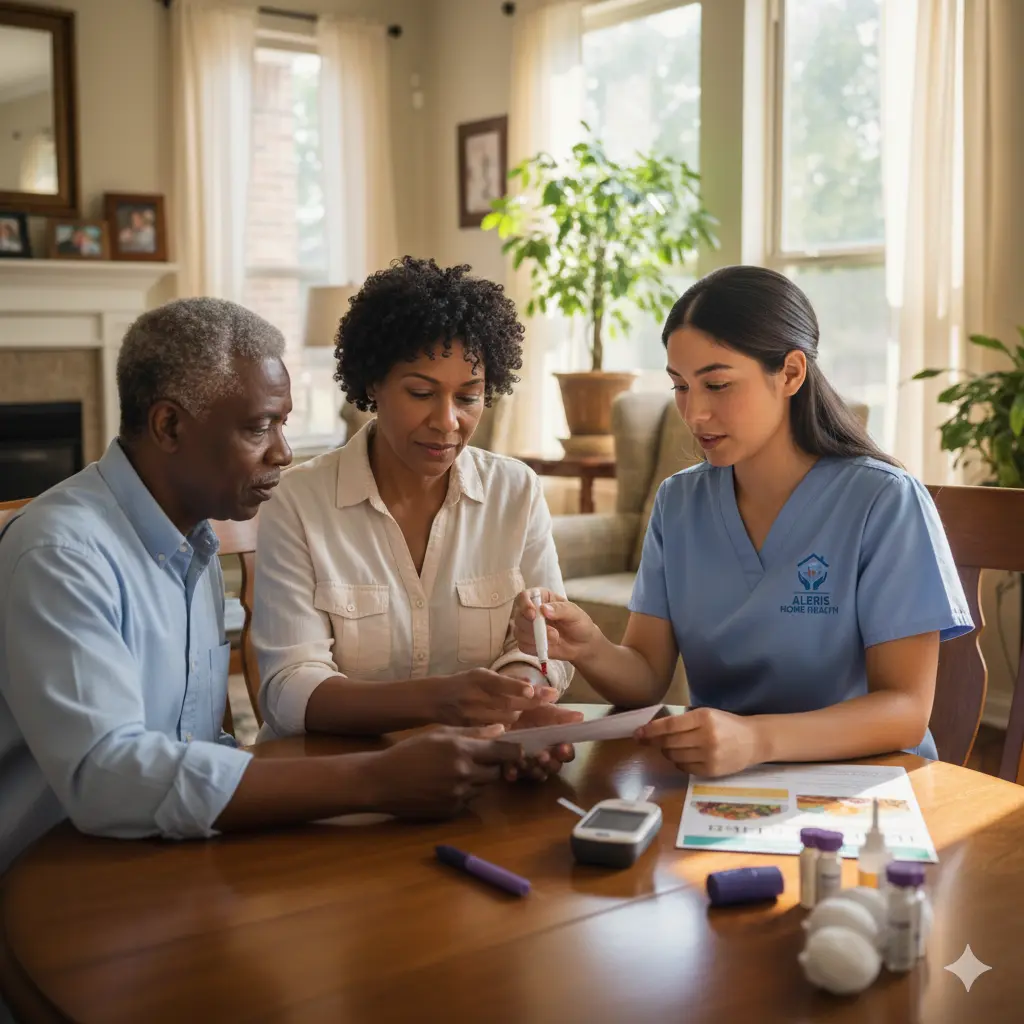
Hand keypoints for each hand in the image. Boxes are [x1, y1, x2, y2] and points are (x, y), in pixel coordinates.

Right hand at [367, 725, 522, 818]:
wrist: (382, 781)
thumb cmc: (410, 751)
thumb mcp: (439, 734)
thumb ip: (472, 732)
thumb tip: (501, 729)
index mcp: (462, 750)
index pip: (503, 752)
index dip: (513, 751)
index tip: (516, 750)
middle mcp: (464, 774)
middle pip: (496, 772)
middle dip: (493, 766)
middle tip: (480, 759)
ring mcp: (458, 795)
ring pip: (483, 787)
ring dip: (478, 780)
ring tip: (456, 770)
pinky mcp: (452, 811)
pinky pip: (468, 800)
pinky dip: (464, 793)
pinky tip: (445, 785)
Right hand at [430, 668, 557, 726]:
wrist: (433, 700)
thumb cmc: (462, 684)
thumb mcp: (480, 674)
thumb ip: (505, 680)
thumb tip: (530, 682)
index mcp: (479, 679)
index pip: (500, 684)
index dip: (516, 687)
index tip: (533, 689)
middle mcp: (476, 697)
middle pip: (509, 704)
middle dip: (533, 703)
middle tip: (554, 701)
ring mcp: (472, 716)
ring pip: (506, 720)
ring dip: (522, 717)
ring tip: (528, 714)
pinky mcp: (471, 730)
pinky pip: (495, 733)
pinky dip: (508, 731)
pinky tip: (514, 732)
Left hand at [501, 702, 582, 781]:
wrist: (504, 710)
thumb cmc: (529, 711)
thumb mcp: (544, 709)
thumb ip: (561, 715)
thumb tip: (581, 716)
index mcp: (555, 743)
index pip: (566, 753)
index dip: (566, 752)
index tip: (563, 747)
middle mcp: (544, 756)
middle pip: (553, 767)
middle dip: (549, 763)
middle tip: (543, 756)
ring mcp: (528, 763)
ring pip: (535, 773)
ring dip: (532, 769)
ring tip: (525, 760)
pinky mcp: (510, 766)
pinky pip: (513, 775)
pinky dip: (513, 773)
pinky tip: (511, 769)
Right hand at [511, 589, 596, 662]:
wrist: (582, 644)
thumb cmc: (579, 624)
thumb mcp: (574, 613)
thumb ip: (560, 609)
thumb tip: (543, 609)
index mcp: (541, 597)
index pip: (523, 597)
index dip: (525, 605)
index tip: (533, 614)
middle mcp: (531, 611)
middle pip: (519, 616)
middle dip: (533, 627)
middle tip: (553, 633)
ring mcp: (527, 627)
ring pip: (519, 632)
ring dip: (536, 638)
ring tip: (555, 639)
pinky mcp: (527, 642)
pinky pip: (522, 645)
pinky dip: (534, 647)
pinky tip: (547, 646)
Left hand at [634, 707, 762, 777]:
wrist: (754, 740)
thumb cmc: (726, 724)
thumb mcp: (706, 714)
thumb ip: (683, 721)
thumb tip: (653, 729)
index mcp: (704, 718)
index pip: (670, 726)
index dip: (651, 730)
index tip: (638, 733)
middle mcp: (706, 737)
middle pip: (669, 742)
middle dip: (655, 742)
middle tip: (648, 741)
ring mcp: (709, 756)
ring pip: (674, 757)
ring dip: (667, 752)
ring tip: (671, 747)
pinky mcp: (712, 771)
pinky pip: (684, 768)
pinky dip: (679, 762)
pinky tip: (684, 756)